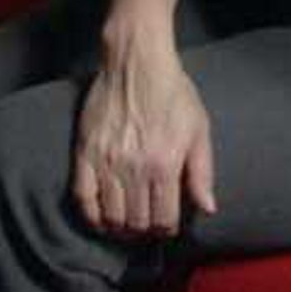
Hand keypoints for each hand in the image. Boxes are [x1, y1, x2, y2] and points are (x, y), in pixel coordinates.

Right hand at [73, 25, 215, 238]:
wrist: (136, 61)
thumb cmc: (172, 92)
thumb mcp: (199, 129)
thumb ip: (202, 172)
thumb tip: (207, 209)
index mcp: (165, 164)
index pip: (164, 220)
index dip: (167, 229)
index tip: (167, 223)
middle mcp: (135, 168)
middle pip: (137, 223)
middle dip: (145, 230)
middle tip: (147, 222)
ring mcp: (106, 162)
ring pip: (111, 216)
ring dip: (121, 226)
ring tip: (127, 222)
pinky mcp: (84, 153)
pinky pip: (83, 198)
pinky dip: (91, 216)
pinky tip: (101, 217)